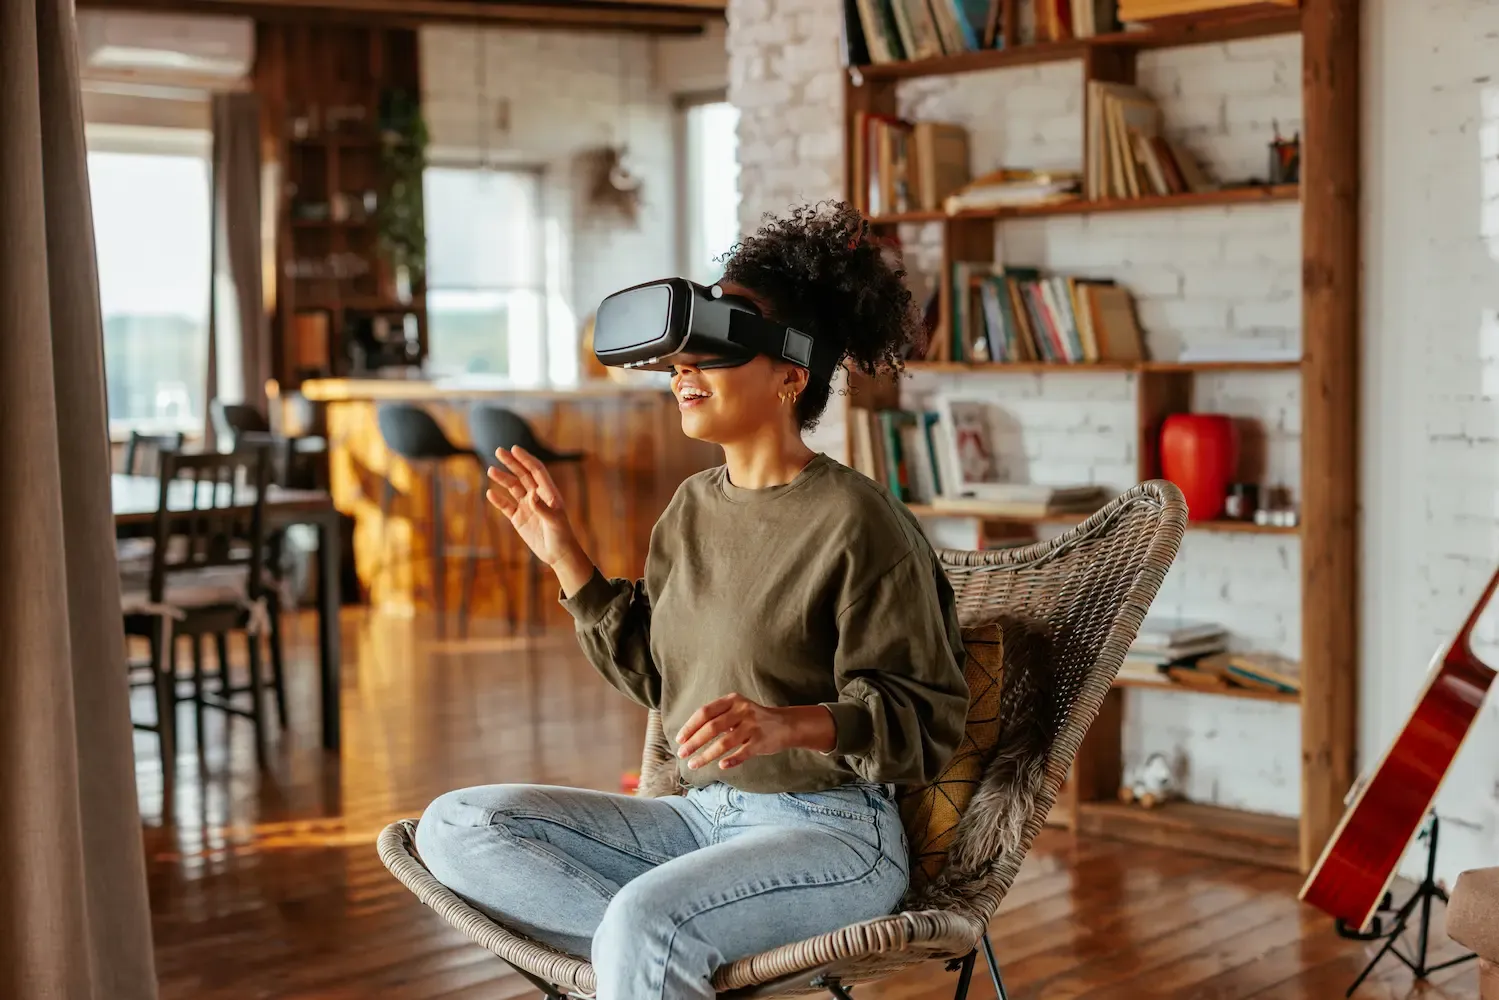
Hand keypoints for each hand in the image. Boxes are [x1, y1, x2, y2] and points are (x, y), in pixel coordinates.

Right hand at [486, 446, 581, 568]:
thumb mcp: (555, 523)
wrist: (558, 555)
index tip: (515, 449)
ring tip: (490, 470)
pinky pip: (506, 506)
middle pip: (522, 475)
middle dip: (511, 462)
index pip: (536, 471)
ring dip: (502, 478)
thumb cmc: (562, 537)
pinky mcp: (519, 519)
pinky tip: (490, 493)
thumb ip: (543, 509)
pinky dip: (498, 500)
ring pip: (513, 488)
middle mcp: (537, 497)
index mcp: (549, 493)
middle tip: (498, 450)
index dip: (526, 459)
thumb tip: (530, 495)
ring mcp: (527, 507)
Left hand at [675, 694, 836, 770]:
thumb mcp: (737, 710)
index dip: (690, 726)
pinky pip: (742, 753)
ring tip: (694, 764)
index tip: (679, 739)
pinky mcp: (761, 741)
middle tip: (682, 754)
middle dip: (694, 742)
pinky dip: (730, 760)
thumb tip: (689, 736)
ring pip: (724, 743)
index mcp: (732, 700)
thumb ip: (717, 718)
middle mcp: (742, 711)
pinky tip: (721, 766)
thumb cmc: (754, 719)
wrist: (786, 724)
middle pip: (712, 727)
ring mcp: (752, 726)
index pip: (705, 712)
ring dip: (706, 755)